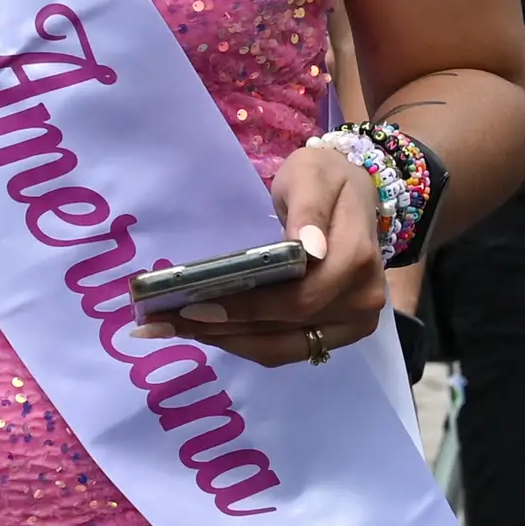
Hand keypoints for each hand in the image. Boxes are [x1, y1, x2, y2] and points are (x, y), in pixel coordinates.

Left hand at [132, 143, 391, 368]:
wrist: (354, 195)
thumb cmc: (327, 179)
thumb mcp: (313, 176)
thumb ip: (309, 209)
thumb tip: (309, 249)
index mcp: (356, 261)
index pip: (297, 298)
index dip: (246, 308)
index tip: (192, 305)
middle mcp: (360, 303)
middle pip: (285, 329)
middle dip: (222, 327)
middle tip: (164, 319)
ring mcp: (352, 325)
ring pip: (281, 348)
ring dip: (226, 341)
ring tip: (174, 328)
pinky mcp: (336, 335)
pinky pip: (285, 349)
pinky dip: (244, 342)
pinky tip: (206, 330)